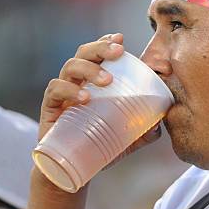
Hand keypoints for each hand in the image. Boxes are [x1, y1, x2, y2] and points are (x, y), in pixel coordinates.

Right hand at [39, 33, 161, 155]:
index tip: (120, 38)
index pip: (97, 53)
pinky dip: (69, 89)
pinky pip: (55, 90)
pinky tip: (84, 97)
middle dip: (101, 47)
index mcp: (91, 81)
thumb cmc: (95, 146)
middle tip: (119, 51)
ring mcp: (61, 93)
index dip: (106, 41)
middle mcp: (75, 82)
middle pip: (84, 53)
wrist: (69, 170)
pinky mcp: (49, 107)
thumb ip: (142, 132)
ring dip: (89, 68)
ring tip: (107, 80)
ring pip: (70, 67)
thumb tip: (159, 126)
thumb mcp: (123, 138)